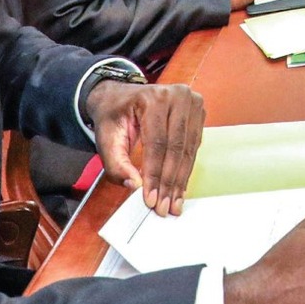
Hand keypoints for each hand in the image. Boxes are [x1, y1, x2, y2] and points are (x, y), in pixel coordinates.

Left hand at [86, 80, 204, 216]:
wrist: (119, 96)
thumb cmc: (113, 115)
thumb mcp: (106, 138)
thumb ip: (116, 163)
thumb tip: (134, 185)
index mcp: (153, 98)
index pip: (157, 143)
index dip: (155, 174)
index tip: (151, 199)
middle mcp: (177, 96)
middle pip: (177, 147)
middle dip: (169, 181)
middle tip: (164, 207)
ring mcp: (192, 102)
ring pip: (189, 149)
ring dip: (180, 179)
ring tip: (174, 203)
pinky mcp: (198, 112)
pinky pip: (194, 146)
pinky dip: (186, 169)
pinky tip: (180, 187)